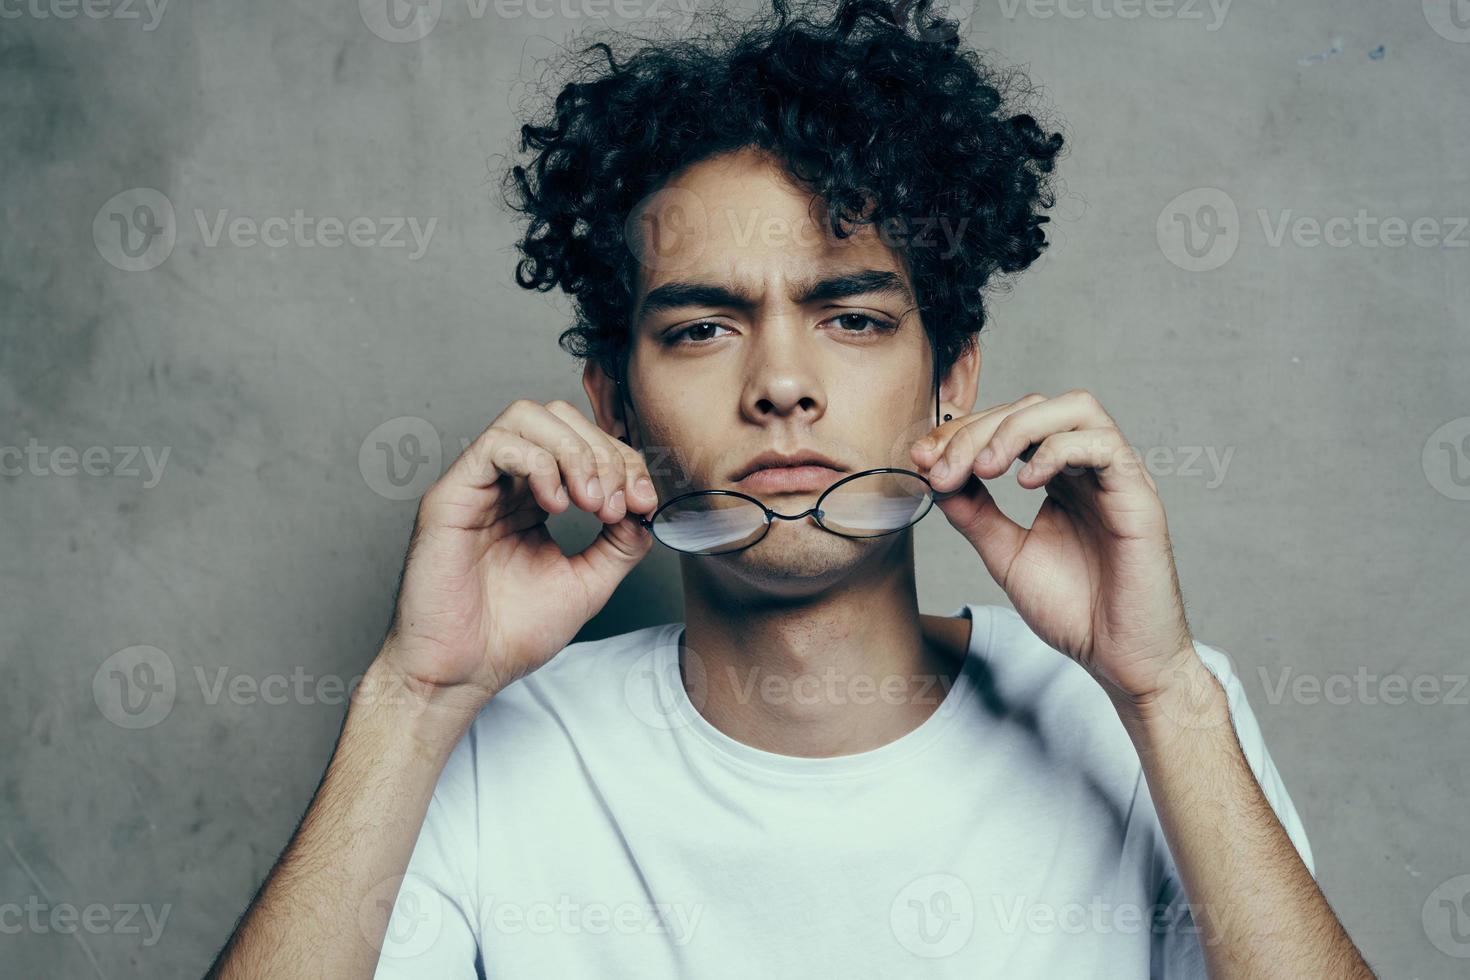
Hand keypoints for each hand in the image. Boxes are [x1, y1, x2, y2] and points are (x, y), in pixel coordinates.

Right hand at [376, 399, 658, 709]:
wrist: (464, 673)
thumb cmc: (511, 634)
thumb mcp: (587, 582)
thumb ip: (620, 542)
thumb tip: (645, 505)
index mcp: (534, 499)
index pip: (584, 445)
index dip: (622, 462)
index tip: (642, 503)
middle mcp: (504, 484)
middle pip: (558, 418)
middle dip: (602, 452)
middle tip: (615, 504)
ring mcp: (476, 485)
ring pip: (527, 417)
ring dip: (574, 451)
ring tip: (589, 502)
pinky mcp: (451, 495)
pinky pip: (497, 444)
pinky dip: (539, 464)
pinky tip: (555, 506)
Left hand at [910, 390, 1195, 706]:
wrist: (1119, 660)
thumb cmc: (1074, 610)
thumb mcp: (1006, 554)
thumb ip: (974, 514)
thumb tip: (933, 476)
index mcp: (1058, 477)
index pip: (1008, 425)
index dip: (960, 433)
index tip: (921, 459)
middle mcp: (1088, 468)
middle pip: (1033, 408)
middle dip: (978, 431)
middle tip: (942, 469)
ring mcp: (1116, 477)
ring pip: (1074, 408)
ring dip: (1017, 428)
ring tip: (983, 469)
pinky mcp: (1139, 496)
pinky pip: (1103, 446)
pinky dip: (1057, 452)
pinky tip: (1025, 484)